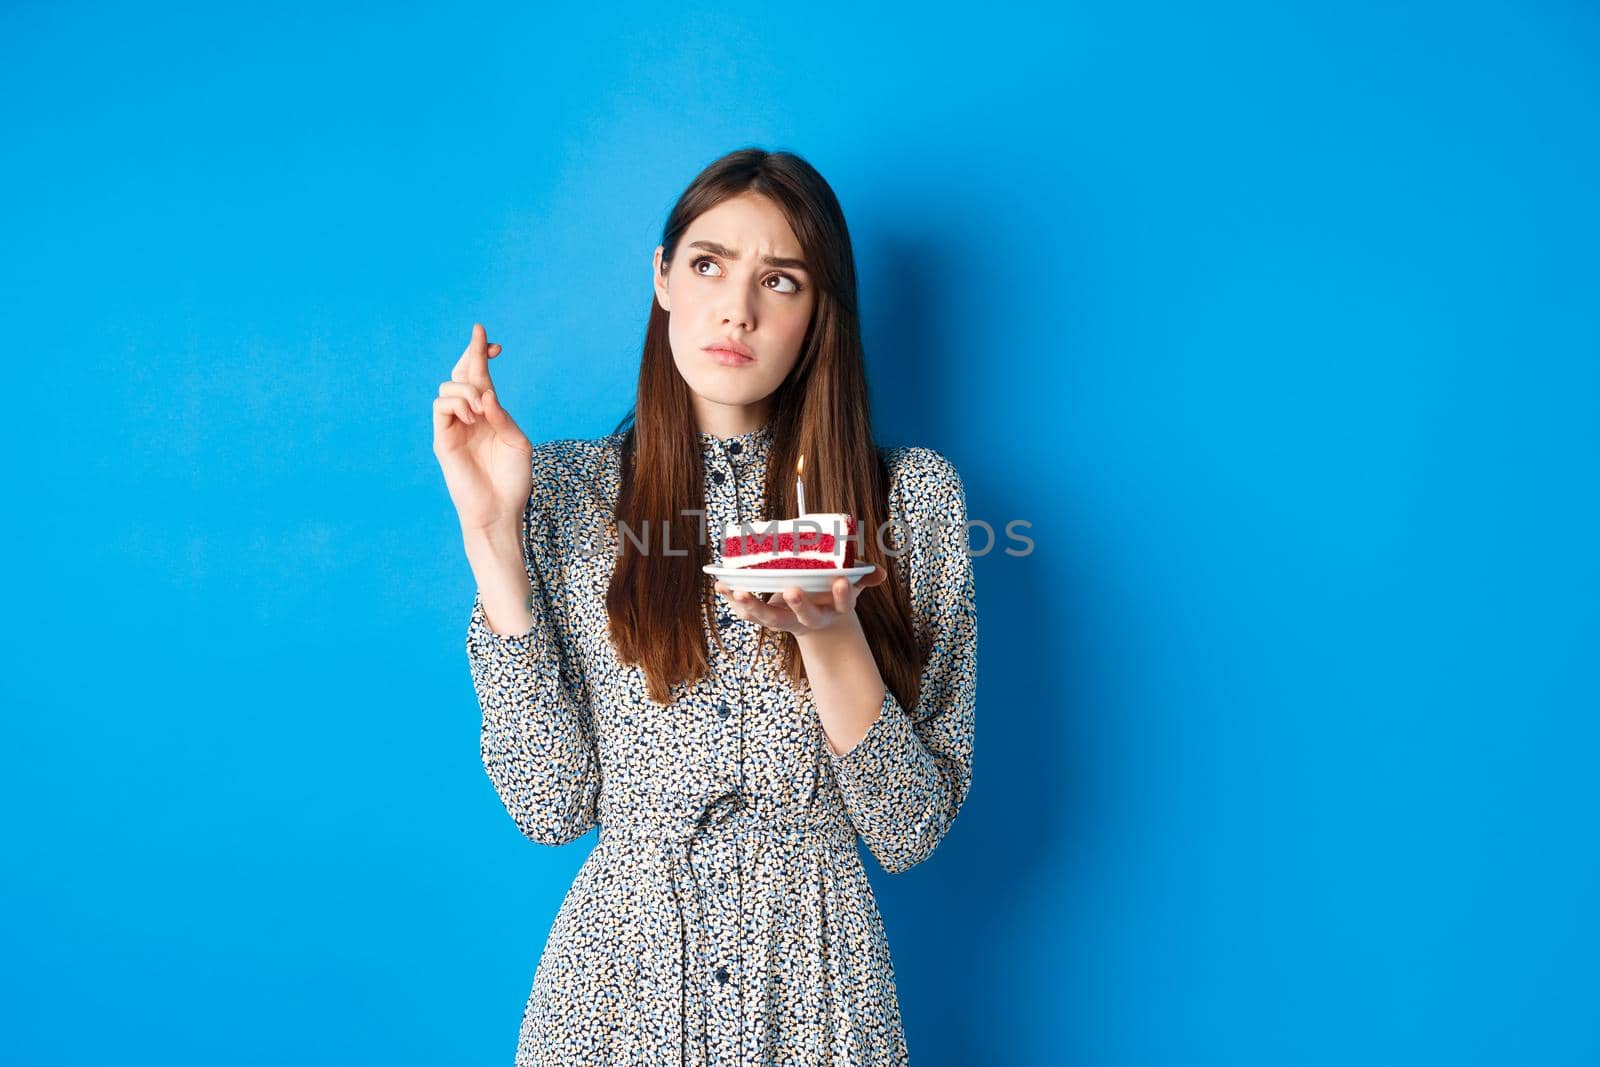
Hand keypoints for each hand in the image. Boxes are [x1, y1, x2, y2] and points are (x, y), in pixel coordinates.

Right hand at [432, 323, 533, 531]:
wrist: (499, 509)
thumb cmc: (512, 480)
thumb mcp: (518, 443)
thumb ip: (502, 416)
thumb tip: (485, 394)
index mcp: (490, 414)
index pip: (481, 377)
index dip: (484, 356)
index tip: (498, 345)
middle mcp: (470, 416)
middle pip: (461, 374)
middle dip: (471, 354)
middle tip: (485, 343)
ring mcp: (454, 426)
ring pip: (448, 386)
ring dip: (467, 388)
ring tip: (481, 409)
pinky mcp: (443, 439)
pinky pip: (440, 407)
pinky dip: (457, 403)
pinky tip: (472, 417)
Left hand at [714, 567, 887, 635]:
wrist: (814, 620)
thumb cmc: (828, 594)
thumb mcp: (849, 586)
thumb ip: (862, 578)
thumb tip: (879, 574)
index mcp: (833, 609)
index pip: (842, 605)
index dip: (842, 595)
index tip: (841, 582)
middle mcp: (810, 619)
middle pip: (804, 617)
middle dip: (798, 604)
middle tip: (790, 590)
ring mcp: (786, 620)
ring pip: (770, 619)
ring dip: (753, 605)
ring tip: (738, 591)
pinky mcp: (766, 618)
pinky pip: (747, 613)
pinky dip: (732, 601)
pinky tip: (720, 586)